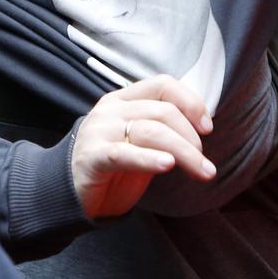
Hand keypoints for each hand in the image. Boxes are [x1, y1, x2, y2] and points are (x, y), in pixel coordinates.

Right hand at [72, 75, 215, 219]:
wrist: (69, 193)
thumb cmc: (112, 166)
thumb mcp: (140, 141)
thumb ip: (162, 129)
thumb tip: (202, 127)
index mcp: (123, 100)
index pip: (162, 85)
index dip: (190, 102)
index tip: (207, 127)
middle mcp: (110, 110)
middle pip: (163, 113)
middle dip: (192, 138)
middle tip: (204, 162)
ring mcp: (100, 131)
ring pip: (152, 132)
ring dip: (184, 153)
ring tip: (202, 171)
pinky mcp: (92, 157)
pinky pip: (125, 153)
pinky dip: (149, 158)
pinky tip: (167, 165)